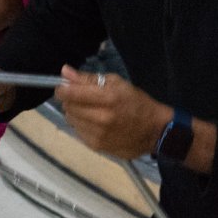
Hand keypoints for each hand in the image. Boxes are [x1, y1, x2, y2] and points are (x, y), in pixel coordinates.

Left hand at [53, 65, 167, 159]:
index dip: (62, 89)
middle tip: (81, 97)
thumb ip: (88, 79)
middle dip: (70, 100)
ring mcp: (98, 135)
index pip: (71, 93)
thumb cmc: (136, 103)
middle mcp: (101, 118)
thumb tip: (65, 71)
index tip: (63, 87)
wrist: (154, 131)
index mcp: (107, 98)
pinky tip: (94, 122)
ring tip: (90, 110)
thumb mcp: (117, 83)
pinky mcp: (97, 146)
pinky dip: (82, 125)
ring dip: (75, 113)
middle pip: (68, 107)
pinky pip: (78, 132)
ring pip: (71, 120)